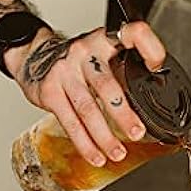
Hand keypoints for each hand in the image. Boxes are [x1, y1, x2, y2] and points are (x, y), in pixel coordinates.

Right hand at [5, 23, 165, 165]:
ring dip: (105, 137)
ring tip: (118, 153)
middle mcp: (84, 52)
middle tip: (137, 133)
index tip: (157, 67)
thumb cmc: (78, 62)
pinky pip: (70, 123)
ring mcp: (65, 71)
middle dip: (123, 114)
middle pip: (107, 86)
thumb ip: (125, 70)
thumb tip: (156, 98)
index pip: (131, 34)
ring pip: (88, 109)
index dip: (147, 47)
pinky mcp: (50, 91)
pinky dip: (85, 144)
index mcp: (104, 41)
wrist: (34, 57)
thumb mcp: (103, 54)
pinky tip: (96, 156)